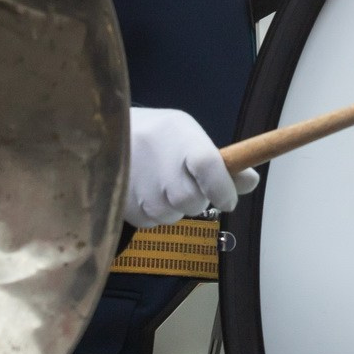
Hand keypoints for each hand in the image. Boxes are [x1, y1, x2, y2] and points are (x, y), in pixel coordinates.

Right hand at [125, 106, 258, 228]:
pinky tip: (144, 191)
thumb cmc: (158, 137)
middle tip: (187, 186)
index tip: (228, 201)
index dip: (223, 188)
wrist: (103, 131)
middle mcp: (156, 156)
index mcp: (179, 133)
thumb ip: (220, 162)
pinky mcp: (119, 200)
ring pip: (170, 216)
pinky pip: (149, 222)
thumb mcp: (189, 137)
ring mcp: (134, 180)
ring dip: (173, 208)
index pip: (208, 165)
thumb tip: (251, 182)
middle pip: (189, 200)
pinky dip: (153, 214)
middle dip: (196, 201)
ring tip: (160, 185)